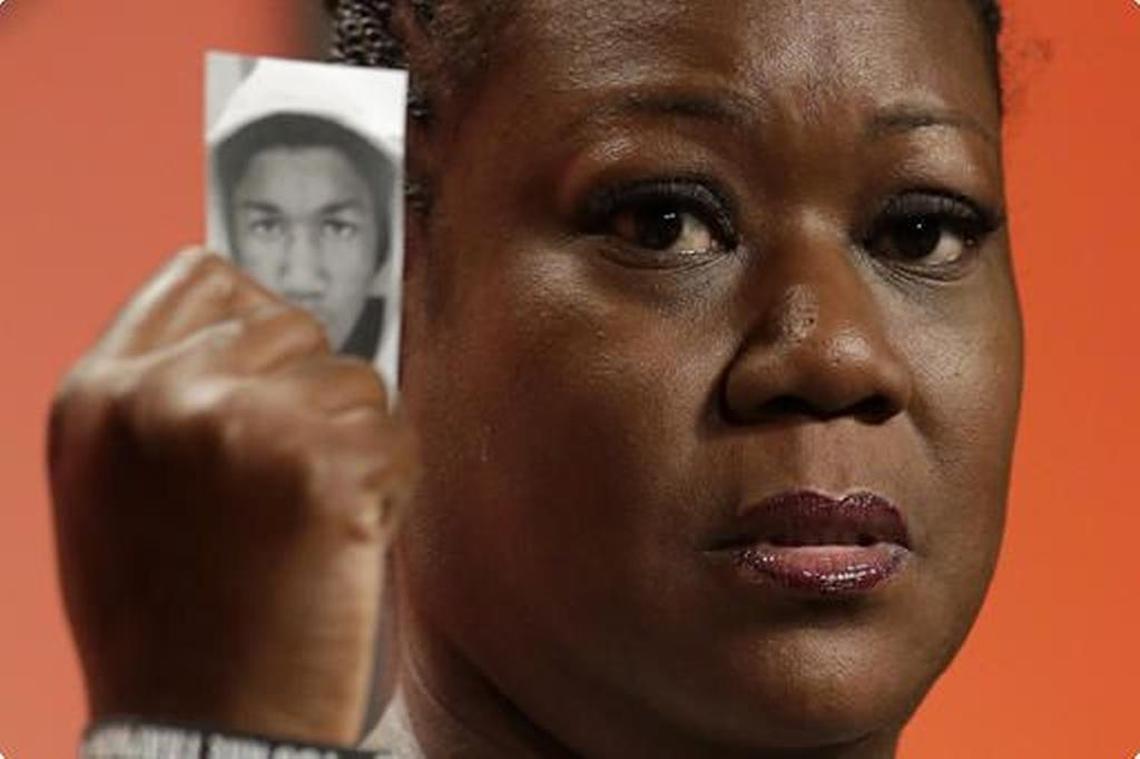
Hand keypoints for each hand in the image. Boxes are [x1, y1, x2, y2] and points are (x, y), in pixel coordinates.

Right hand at [48, 248, 415, 744]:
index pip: (203, 278)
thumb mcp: (116, 489)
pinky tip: (340, 545)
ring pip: (357, 380)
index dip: (254, 322)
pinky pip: (398, 440)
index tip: (272, 375)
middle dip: (310, 394)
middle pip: (295, 324)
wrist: (198, 728)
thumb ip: (167, 397)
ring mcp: (245, 426)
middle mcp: (166, 394)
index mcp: (100, 395)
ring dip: (352, 444)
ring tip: (306, 524)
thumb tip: (256, 334)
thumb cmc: (167, 617)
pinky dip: (388, 489)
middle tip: (285, 484)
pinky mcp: (326, 470)